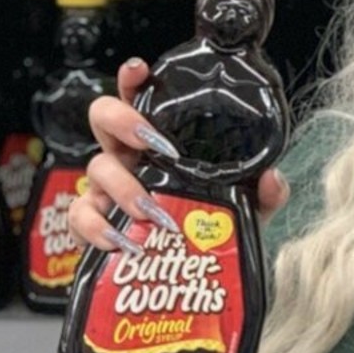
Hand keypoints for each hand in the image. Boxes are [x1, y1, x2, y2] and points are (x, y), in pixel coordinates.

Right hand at [68, 58, 290, 252]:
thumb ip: (260, 194)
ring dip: (124, 188)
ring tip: (154, 212)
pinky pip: (81, 217)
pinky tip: (125, 242)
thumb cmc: (210, 233)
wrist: (194, 282)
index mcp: (159, 144)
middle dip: (122, 122)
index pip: (140, 100)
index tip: (140, 70)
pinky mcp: (95, 224)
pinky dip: (99, 229)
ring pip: (95, 169)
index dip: (132, 80)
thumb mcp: (244, 211)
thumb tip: (272, 178)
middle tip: (154, 143)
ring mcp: (107, 189)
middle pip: (102, 118)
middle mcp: (128, 158)